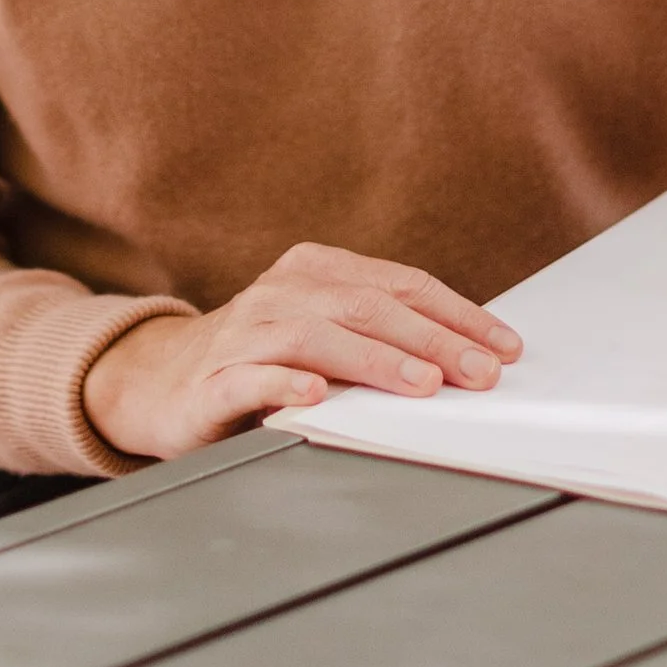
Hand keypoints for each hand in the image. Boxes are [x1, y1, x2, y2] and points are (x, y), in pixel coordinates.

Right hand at [84, 244, 523, 460]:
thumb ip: (379, 337)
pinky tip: (316, 395)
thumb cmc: (260, 359)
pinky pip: (252, 376)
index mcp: (317, 272)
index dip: (458, 315)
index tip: (504, 347)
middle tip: (479, 373)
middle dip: (433, 340)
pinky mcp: (214, 377)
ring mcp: (246, 331)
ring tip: (420, 384)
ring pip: (317, 335)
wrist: (162, 382)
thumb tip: (468, 357)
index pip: (402, 285)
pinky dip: (285, 383)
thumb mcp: (325, 335)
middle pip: (369, 306)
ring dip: (374, 359)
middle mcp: (283, 291)